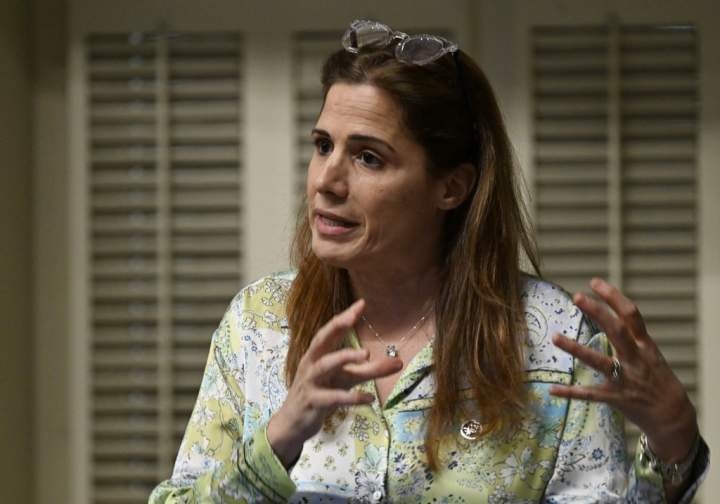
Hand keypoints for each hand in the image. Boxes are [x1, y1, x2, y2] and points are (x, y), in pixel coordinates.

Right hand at [267, 299, 402, 466]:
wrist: (293, 423)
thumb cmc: (321, 394)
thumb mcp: (347, 380)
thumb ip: (371, 370)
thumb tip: (400, 362)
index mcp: (318, 354)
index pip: (331, 331)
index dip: (344, 317)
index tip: (362, 303)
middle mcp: (312, 364)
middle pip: (321, 340)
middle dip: (336, 327)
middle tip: (353, 318)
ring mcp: (311, 382)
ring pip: (324, 365)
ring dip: (344, 357)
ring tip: (367, 354)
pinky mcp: (313, 402)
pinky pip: (333, 398)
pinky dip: (352, 397)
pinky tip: (370, 398)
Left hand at [549, 278, 698, 463]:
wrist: (673, 414)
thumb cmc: (655, 376)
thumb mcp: (649, 351)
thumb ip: (629, 334)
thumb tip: (606, 310)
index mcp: (644, 344)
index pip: (631, 314)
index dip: (614, 297)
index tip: (595, 282)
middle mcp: (636, 358)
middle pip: (616, 330)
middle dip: (598, 312)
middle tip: (577, 296)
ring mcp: (626, 378)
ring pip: (600, 362)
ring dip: (576, 349)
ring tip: (555, 337)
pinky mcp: (617, 398)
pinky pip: (591, 394)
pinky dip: (571, 392)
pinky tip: (552, 389)